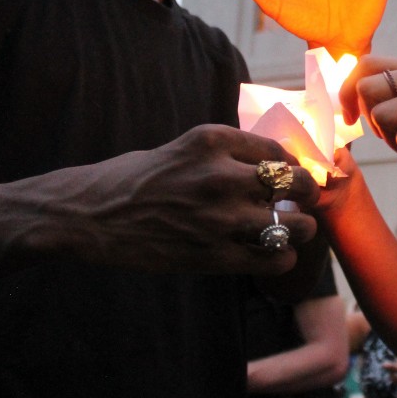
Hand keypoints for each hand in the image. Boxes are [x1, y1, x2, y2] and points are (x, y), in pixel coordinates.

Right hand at [20, 125, 321, 275]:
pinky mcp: (213, 254)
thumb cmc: (131, 179)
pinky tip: (275, 254)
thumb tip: (266, 165)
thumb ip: (223, 154)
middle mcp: (222, 174)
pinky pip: (273, 257)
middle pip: (297, 182)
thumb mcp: (181, 148)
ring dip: (301, 228)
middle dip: (308, 192)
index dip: (294, 165)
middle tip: (304, 201)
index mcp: (212, 139)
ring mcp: (220, 216)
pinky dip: (283, 257)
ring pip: (294, 223)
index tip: (294, 175)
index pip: (279, 149)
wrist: (88, 215)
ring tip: (294, 230)